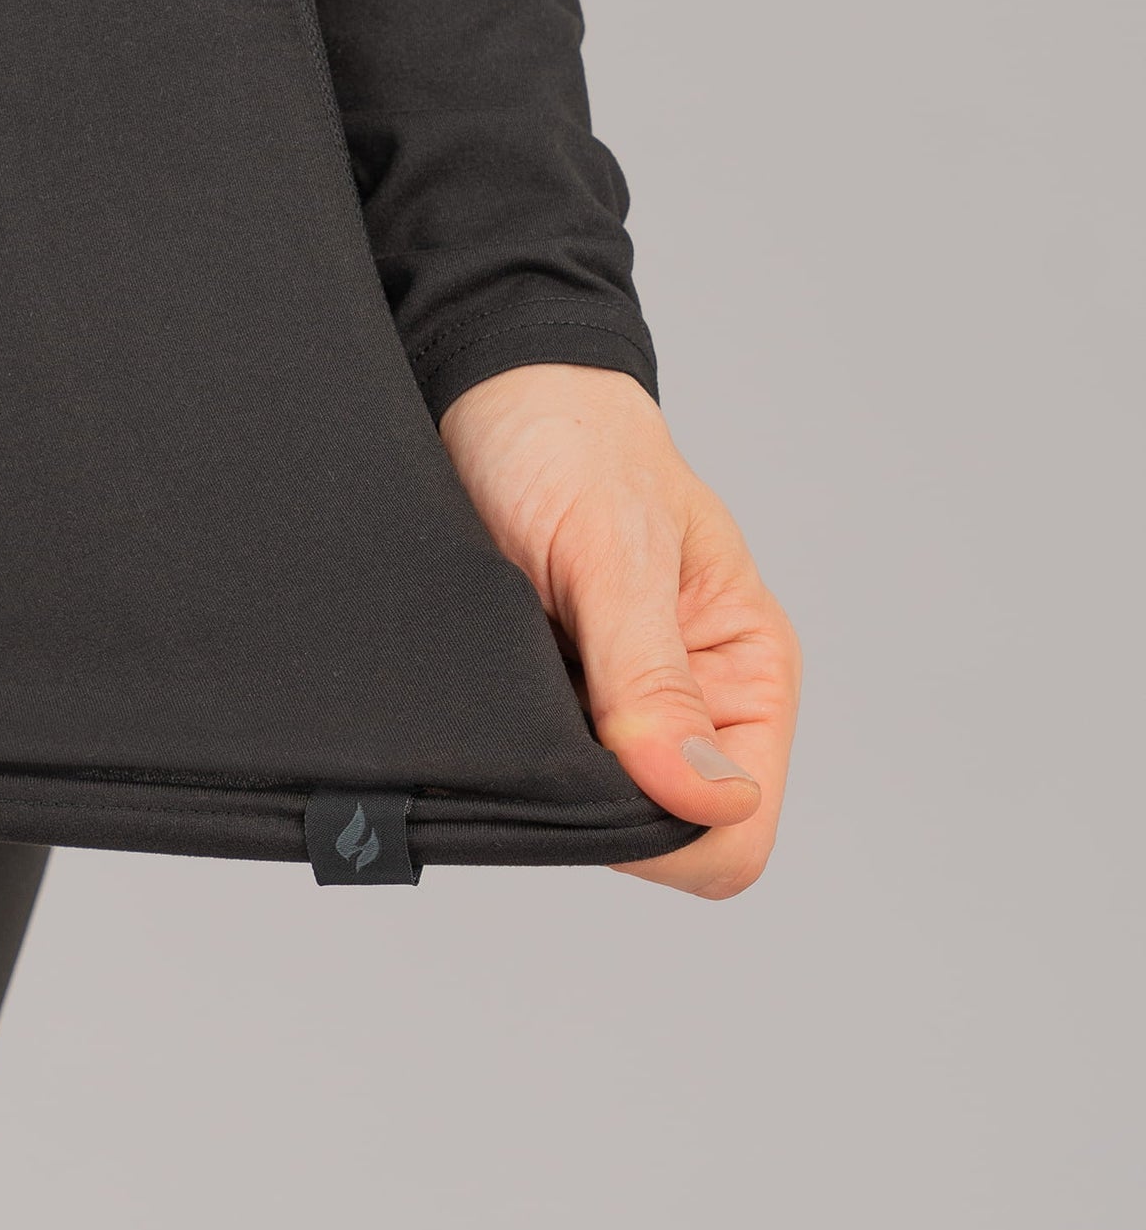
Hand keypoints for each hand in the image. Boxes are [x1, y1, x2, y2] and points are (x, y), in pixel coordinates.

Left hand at [438, 362, 799, 898]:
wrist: (490, 391)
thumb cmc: (574, 446)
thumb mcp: (616, 553)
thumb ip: (653, 678)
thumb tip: (702, 799)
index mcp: (744, 674)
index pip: (734, 832)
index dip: (666, 827)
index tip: (593, 762)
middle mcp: (690, 705)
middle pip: (659, 837)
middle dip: (595, 801)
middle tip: (534, 703)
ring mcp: (614, 711)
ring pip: (588, 812)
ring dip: (543, 768)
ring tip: (508, 677)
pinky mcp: (548, 700)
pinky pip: (531, 770)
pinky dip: (504, 746)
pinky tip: (484, 683)